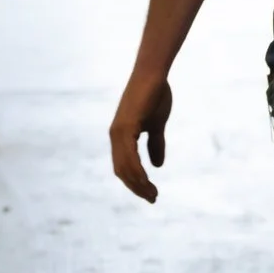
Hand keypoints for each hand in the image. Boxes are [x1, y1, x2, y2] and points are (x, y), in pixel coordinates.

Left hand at [109, 74, 173, 202]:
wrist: (153, 74)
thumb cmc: (155, 95)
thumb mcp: (157, 125)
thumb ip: (155, 144)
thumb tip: (157, 166)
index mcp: (121, 136)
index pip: (124, 167)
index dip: (136, 182)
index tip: (150, 193)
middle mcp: (116, 136)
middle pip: (122, 171)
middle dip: (137, 188)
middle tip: (152, 198)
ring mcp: (118, 132)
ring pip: (124, 167)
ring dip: (138, 183)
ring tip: (152, 193)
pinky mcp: (124, 127)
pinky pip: (128, 156)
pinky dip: (137, 171)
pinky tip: (146, 180)